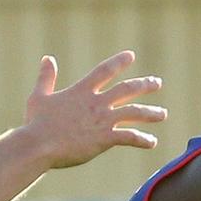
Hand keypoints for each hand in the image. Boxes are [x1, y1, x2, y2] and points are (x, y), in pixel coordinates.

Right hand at [22, 50, 167, 168]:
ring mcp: (102, 120)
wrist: (39, 145)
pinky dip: (143, 140)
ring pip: (134, 112)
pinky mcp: (105, 138)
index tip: (131, 55)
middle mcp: (96, 102)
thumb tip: (47, 59)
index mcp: (81, 90)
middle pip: (127, 89)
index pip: (104, 70)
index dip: (119, 62)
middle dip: (144, 85)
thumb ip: (46, 77)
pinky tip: (152, 142)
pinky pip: (130, 137)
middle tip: (157, 82)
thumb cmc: (36, 123)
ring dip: (151, 112)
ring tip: (163, 114)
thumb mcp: (39, 96)